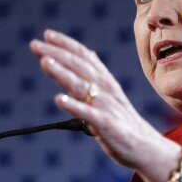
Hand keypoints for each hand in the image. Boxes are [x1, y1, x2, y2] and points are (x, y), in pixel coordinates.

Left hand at [30, 29, 173, 170]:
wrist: (146, 146)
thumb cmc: (124, 122)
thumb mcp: (111, 93)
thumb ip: (97, 76)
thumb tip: (89, 54)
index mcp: (106, 81)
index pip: (85, 56)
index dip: (66, 44)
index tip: (47, 34)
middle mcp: (106, 89)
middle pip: (79, 66)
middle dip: (56, 53)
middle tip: (35, 44)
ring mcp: (105, 106)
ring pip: (81, 86)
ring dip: (62, 73)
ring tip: (44, 62)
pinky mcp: (106, 124)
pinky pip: (87, 114)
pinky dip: (73, 105)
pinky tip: (59, 99)